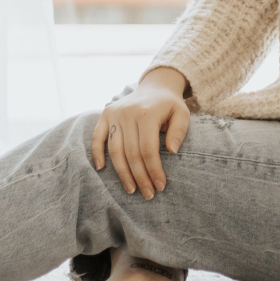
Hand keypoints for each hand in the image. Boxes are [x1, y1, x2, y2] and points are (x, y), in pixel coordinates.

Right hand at [91, 67, 189, 198]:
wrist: (155, 86)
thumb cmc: (170, 105)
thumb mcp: (182, 114)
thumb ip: (179, 131)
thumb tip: (172, 151)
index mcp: (146, 113)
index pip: (148, 150)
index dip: (154, 171)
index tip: (160, 186)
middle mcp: (127, 113)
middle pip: (131, 153)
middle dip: (140, 177)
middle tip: (148, 194)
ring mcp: (114, 113)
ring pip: (114, 150)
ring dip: (122, 173)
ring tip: (131, 189)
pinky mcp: (105, 114)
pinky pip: (97, 137)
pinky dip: (97, 153)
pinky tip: (102, 169)